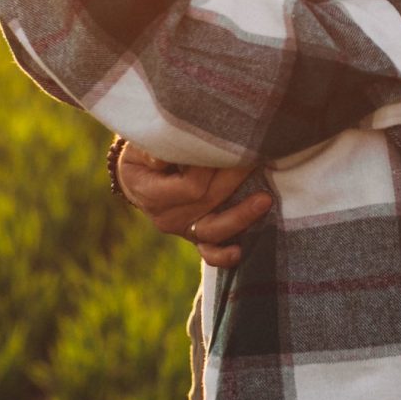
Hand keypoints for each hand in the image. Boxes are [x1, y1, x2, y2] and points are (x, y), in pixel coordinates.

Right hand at [116, 143, 271, 267]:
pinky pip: (208, 251)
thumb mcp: (138, 147)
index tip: (225, 145)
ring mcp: (182, 229)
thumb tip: (165, 151)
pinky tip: (240, 251)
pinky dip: (223, 254)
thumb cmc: (140, 155)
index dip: (211, 167)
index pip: (190, 186)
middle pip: (208, 203)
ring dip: (242, 216)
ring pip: (213, 231)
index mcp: (153, 195)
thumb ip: (151, 151)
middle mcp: (168, 218)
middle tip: (255, 155)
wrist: (135, 178)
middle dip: (234, 180)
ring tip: (265, 200)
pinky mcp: (194, 234)